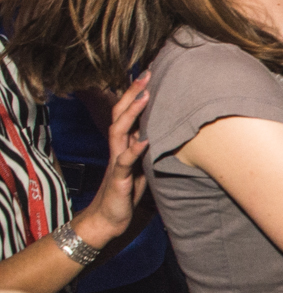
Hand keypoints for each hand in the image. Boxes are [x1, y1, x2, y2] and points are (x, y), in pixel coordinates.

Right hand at [71, 74, 149, 249]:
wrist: (108, 218)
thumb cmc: (126, 193)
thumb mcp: (141, 167)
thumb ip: (146, 151)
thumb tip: (163, 135)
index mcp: (123, 145)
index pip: (126, 114)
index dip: (134, 94)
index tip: (147, 75)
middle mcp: (117, 149)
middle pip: (120, 115)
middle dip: (131, 93)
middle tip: (145, 74)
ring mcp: (117, 162)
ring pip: (119, 131)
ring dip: (132, 114)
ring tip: (145, 97)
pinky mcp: (119, 179)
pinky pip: (124, 161)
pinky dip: (134, 150)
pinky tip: (145, 140)